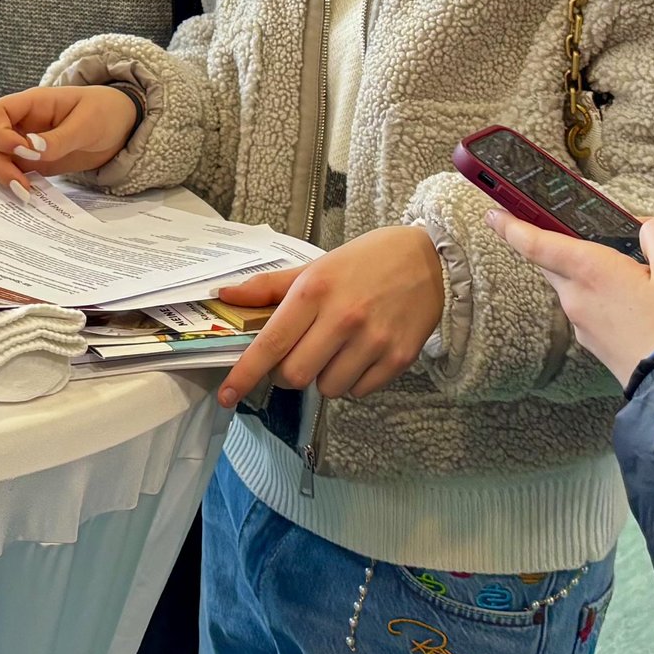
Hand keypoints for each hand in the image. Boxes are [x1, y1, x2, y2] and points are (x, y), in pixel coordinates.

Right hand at [0, 86, 137, 188]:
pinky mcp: (29, 163)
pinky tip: (23, 196)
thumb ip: (59, 138)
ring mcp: (22, 143)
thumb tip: (30, 151)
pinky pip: (5, 172)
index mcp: (32, 103)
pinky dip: (5, 185)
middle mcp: (20, 123)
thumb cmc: (105, 112)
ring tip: (21, 194)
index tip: (22, 153)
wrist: (120, 126)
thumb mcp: (88, 123)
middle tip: (21, 185)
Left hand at [215, 226, 444, 406]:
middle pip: (295, 375)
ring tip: (336, 350)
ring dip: (323, 378)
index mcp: (315, 291)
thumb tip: (226, 296)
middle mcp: (344, 317)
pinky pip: (359, 391)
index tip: (227, 395)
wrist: (427, 257)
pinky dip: (353, 381)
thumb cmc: (363, 262)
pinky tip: (360, 355)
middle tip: (298, 355)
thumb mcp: (315, 266)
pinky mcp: (400, 357)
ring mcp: (374, 340)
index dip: (245, 374)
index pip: (271, 342)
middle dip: (288, 374)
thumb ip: (269, 286)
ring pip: (328, 388)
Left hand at [485, 213, 653, 386]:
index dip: (513, 226)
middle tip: (558, 226)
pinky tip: (633, 296)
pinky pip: (592, 309)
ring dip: (587, 271)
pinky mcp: (599, 346)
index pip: (537, 244)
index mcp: (589, 272)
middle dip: (552, 244)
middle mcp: (577, 299)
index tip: (493, 214)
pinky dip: (603, 295)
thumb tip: (645, 233)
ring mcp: (585, 327)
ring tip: (623, 263)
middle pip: (554, 264)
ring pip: (575, 287)